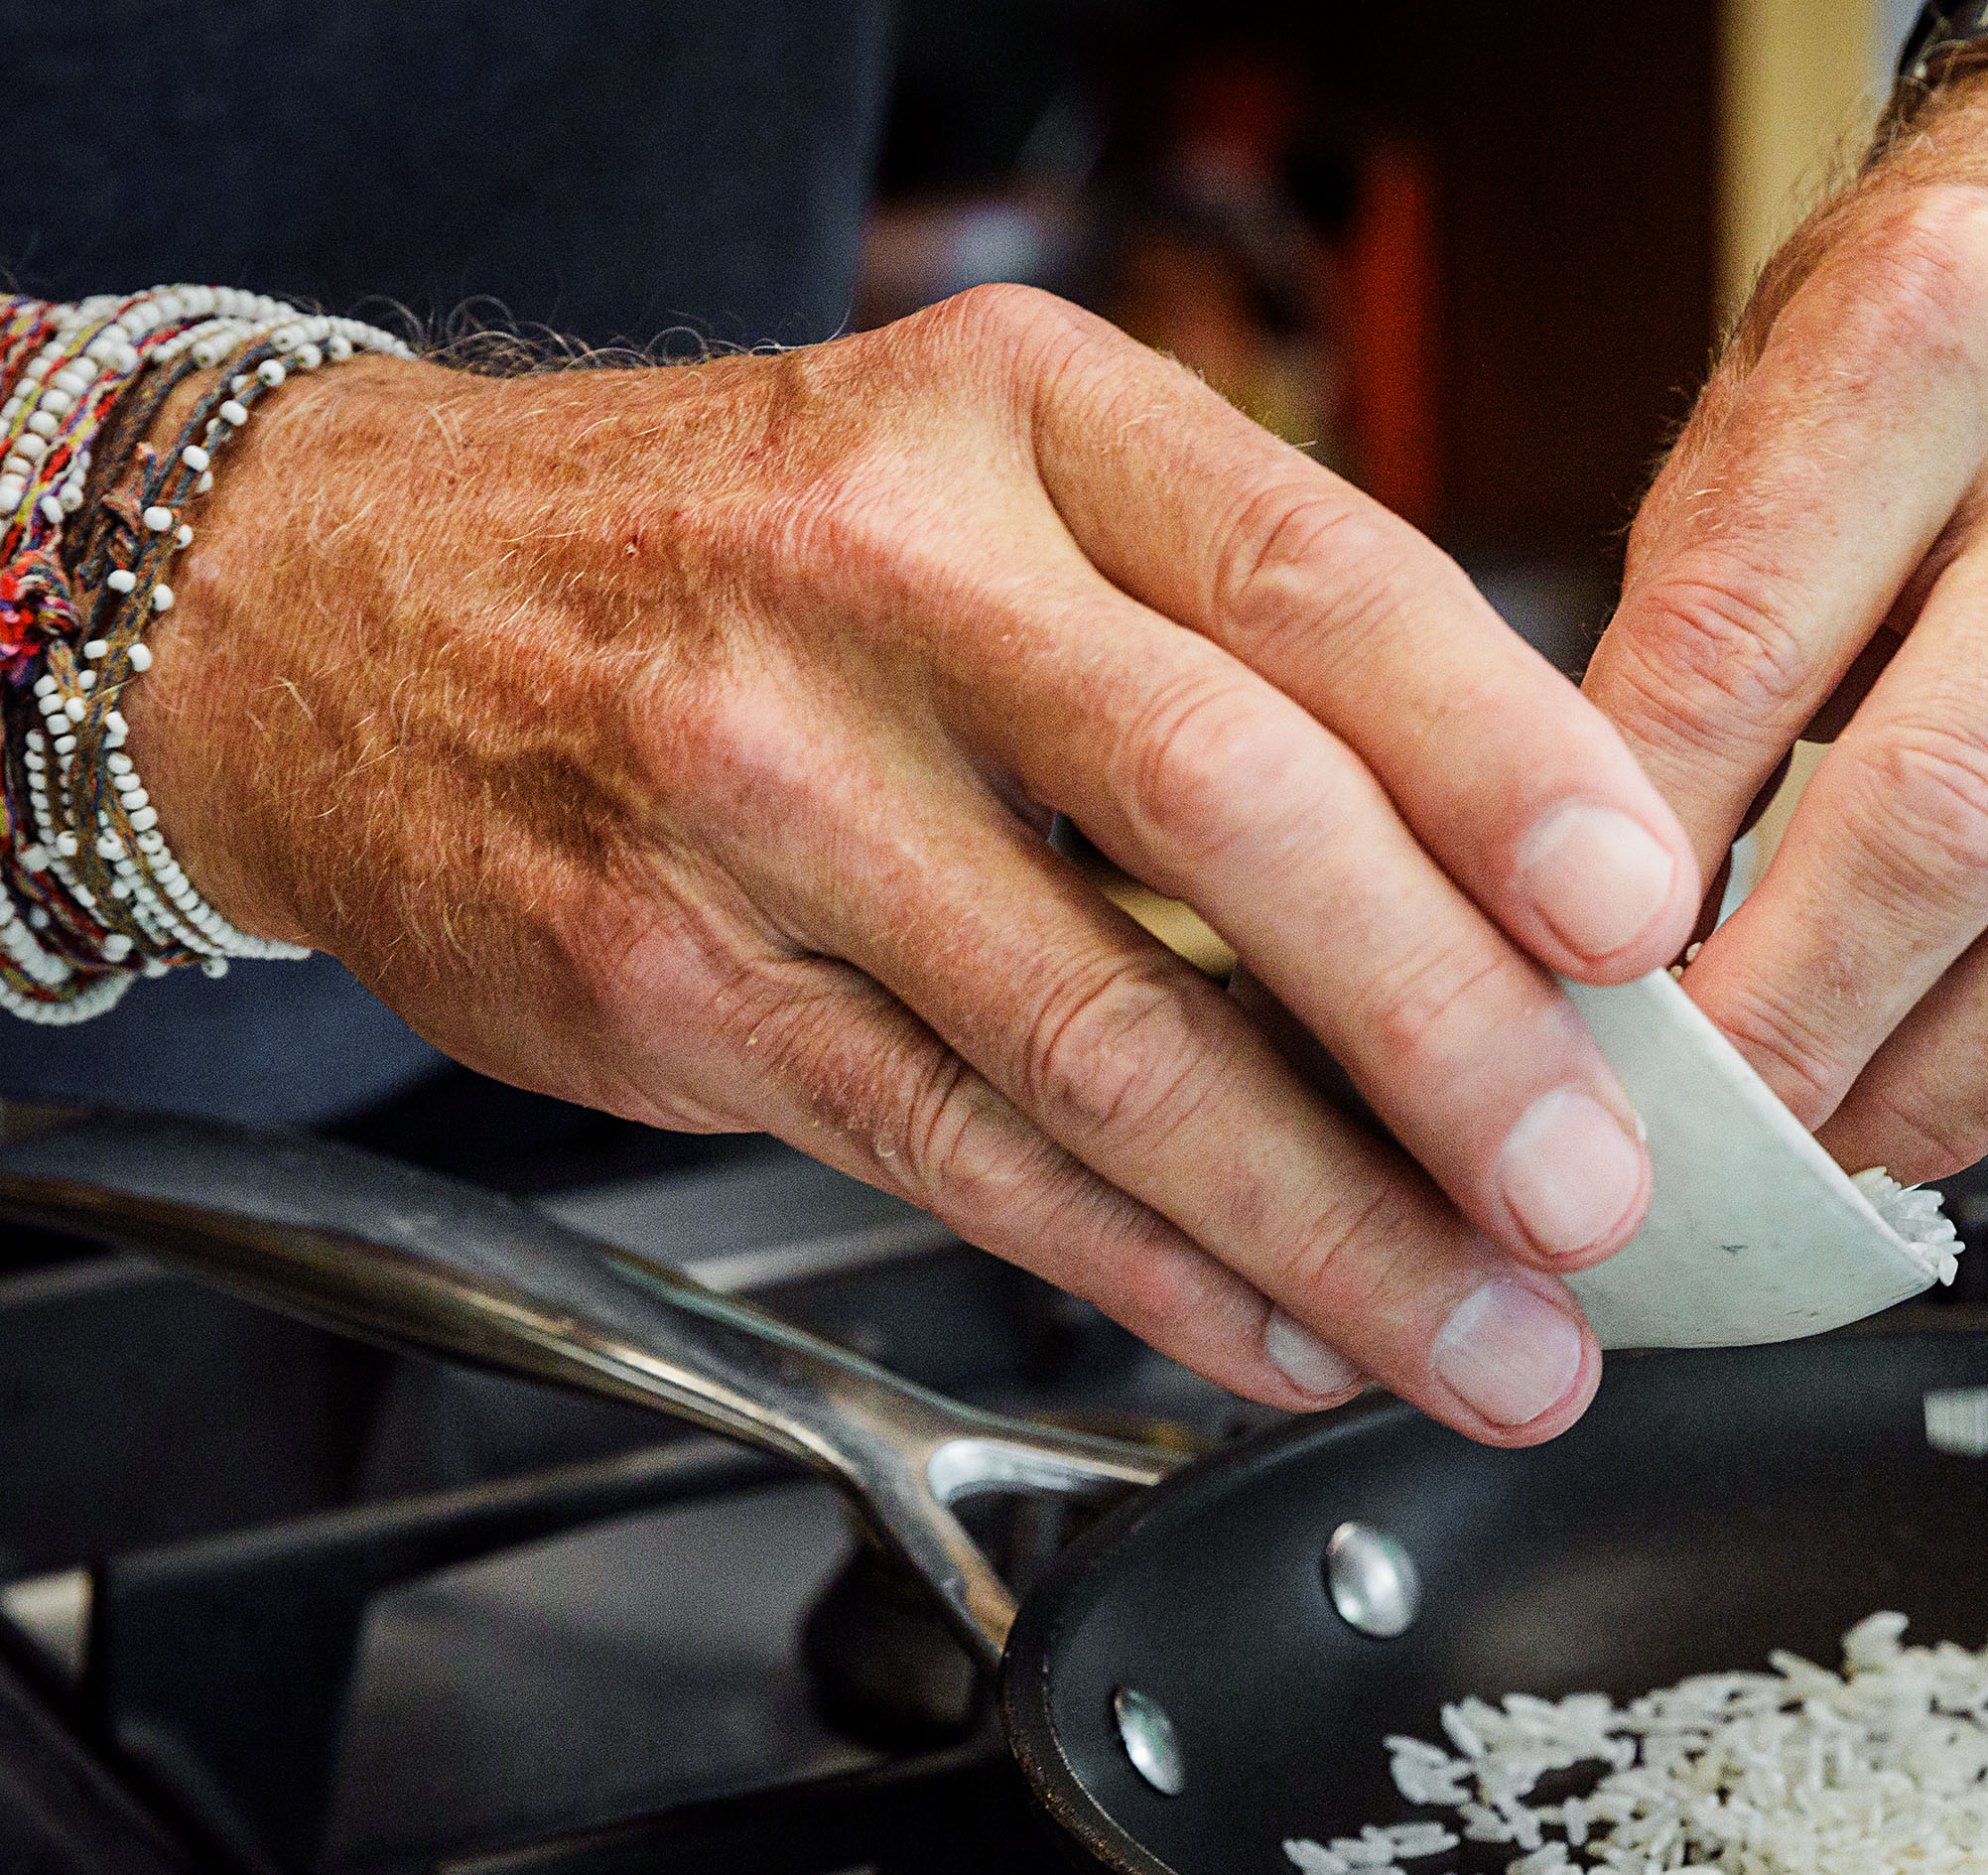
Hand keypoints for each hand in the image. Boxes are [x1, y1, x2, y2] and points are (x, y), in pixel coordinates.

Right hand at [120, 289, 1707, 1442]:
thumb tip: (1529, 880)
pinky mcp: (676, 983)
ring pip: (1102, 1044)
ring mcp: (761, 788)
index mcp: (1024, 422)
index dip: (1506, 766)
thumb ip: (1242, 638)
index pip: (1318, 581)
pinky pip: (969, 1160)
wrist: (342, 601)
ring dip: (1331, 1226)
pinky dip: (1155, 1275)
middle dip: (1451, 1039)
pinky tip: (1284, 1338)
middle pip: (1231, 818)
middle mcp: (885, 579)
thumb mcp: (995, 482)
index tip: (1645, 923)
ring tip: (1491, 1337)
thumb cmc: (741, 551)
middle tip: (1598, 1194)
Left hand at [1589, 59, 1987, 1181]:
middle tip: (1687, 1138)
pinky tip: (1951, 1063)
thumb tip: (1595, 929)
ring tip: (1818, 1146)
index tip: (1557, 998)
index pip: (1738, 652)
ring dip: (1935, 1084)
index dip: (1626, 865)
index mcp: (1952, 318)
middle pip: (1943, 822)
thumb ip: (1682, 644)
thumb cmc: (1958, 332)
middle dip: (1788, 1025)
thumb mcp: (1763, 406)